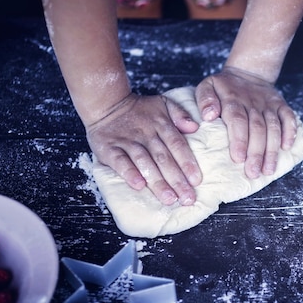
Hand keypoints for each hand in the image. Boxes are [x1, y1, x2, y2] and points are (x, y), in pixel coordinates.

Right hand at [86, 93, 201, 205]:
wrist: (107, 104)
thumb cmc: (140, 110)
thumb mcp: (164, 104)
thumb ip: (180, 114)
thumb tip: (194, 127)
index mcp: (162, 125)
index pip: (177, 145)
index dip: (187, 163)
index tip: (196, 181)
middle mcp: (146, 134)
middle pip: (164, 158)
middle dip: (177, 180)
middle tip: (187, 199)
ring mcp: (127, 141)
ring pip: (145, 163)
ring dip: (157, 182)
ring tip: (169, 198)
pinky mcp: (109, 148)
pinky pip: (120, 162)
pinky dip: (129, 173)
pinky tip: (139, 186)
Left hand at [195, 66, 297, 178]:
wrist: (247, 73)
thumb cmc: (223, 87)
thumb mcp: (207, 87)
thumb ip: (205, 100)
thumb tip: (209, 116)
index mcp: (233, 99)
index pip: (237, 120)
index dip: (239, 139)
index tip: (238, 158)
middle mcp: (253, 102)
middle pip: (257, 128)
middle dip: (256, 152)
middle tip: (252, 172)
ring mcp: (269, 104)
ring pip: (273, 127)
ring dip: (272, 149)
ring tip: (268, 169)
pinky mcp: (281, 105)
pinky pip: (289, 118)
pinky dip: (290, 132)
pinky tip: (287, 148)